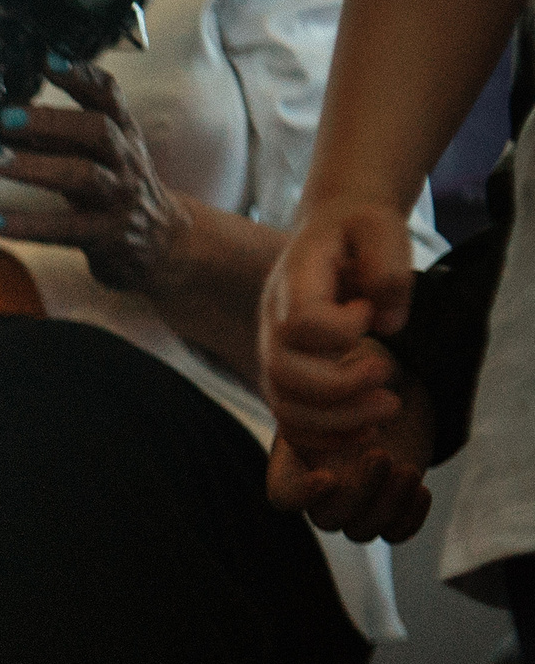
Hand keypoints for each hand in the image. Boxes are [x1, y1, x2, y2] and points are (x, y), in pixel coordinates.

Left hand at [0, 59, 191, 292]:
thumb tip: (5, 120)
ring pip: (82, 176)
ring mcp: (117, 198)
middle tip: (5, 117)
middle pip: (97, 130)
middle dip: (51, 120)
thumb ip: (60, 137)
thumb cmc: (117, 191)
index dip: (81, 75)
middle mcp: (124, 161)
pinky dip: (23, 224)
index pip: (108, 96)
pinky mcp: (104, 235)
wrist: (162, 244)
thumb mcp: (98, 156)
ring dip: (34, 166)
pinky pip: (63, 229)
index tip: (47, 59)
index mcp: (123, 134)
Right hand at [259, 200, 416, 451]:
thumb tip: (386, 324)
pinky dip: (325, 437)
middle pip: (285, 372)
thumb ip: (387, 268)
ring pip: (286, 405)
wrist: (335, 233)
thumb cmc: (360, 231)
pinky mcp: (288, 376)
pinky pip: (291, 421)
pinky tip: (365, 431)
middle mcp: (273, 322)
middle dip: (341, 386)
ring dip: (339, 419)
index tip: (369, 310)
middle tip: (389, 373)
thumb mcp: (382, 226)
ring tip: (388, 408)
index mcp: (293, 282)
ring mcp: (275, 352)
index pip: (302, 323)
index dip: (341, 328)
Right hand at [267, 353, 434, 543]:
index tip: (330, 475)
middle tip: (380, 452)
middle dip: (358, 490)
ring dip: (385, 504)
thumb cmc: (359, 366)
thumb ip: (335, 370)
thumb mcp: (342, 361)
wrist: (393, 382)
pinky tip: (422, 488)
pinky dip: (409, 520)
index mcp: (299, 458)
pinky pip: (394, 534)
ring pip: (360, 531)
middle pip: (327, 517)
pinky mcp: (391, 503)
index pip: (284, 496)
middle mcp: (323, 485)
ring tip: (408, 468)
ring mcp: (357, 497)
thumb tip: (352, 364)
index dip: (303, 495)